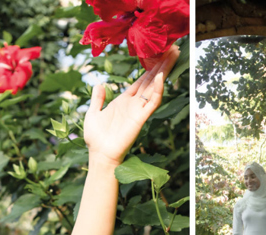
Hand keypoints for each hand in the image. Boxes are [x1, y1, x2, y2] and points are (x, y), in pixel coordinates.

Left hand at [83, 46, 179, 167]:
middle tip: (173, 48)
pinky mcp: (141, 118)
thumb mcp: (92, 113)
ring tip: (173, 55)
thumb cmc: (96, 138)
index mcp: (123, 101)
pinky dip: (158, 89)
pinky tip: (160, 77)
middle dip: (162, 64)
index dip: (150, 67)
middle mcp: (134, 103)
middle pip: (151, 80)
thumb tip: (99, 84)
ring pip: (155, 87)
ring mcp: (138, 110)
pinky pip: (152, 101)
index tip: (158, 54)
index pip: (141, 80)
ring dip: (164, 71)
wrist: (99, 154)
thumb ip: (97, 99)